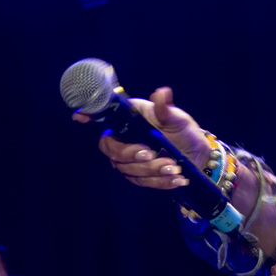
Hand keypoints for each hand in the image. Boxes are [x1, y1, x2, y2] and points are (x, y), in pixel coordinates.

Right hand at [72, 86, 211, 190]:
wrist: (196, 155)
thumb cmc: (182, 131)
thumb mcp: (177, 119)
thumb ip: (165, 109)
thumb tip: (161, 93)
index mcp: (128, 120)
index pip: (103, 118)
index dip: (89, 116)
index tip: (80, 117)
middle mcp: (124, 139)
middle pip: (113, 151)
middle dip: (131, 154)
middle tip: (152, 153)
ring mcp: (130, 160)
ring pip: (130, 169)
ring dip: (152, 170)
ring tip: (175, 168)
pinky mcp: (140, 176)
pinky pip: (144, 182)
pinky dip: (161, 181)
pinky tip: (177, 179)